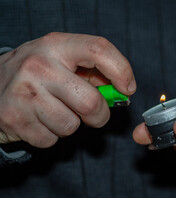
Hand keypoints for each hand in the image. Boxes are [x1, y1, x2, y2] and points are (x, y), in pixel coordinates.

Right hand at [0, 32, 135, 147]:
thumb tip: (122, 90)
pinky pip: (52, 140)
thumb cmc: (36, 74)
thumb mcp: (61, 61)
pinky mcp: (13, 119)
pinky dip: (51, 135)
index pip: (99, 50)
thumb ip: (92, 72)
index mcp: (57, 45)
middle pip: (91, 102)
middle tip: (93, 114)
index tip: (128, 88)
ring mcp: (24, 93)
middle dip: (100, 115)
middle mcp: (39, 66)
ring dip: (70, 124)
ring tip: (54, 111)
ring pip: (71, 126)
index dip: (122, 70)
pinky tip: (38, 120)